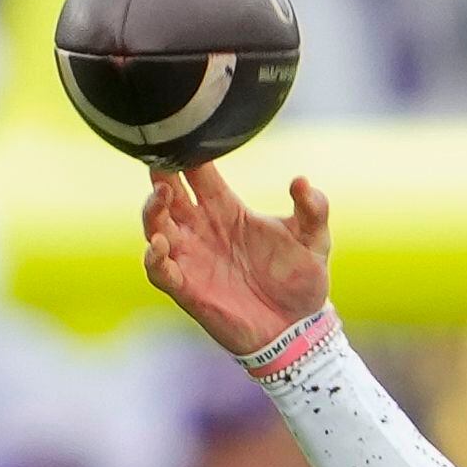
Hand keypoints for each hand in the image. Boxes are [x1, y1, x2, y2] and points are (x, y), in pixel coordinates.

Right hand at [142, 162, 330, 357]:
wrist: (299, 332)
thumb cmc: (301, 282)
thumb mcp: (314, 242)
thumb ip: (313, 209)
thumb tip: (303, 181)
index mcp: (225, 207)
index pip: (195, 170)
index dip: (185, 151)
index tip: (184, 134)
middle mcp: (202, 227)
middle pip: (166, 191)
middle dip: (159, 174)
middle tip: (163, 160)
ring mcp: (192, 257)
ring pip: (154, 224)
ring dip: (152, 209)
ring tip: (162, 197)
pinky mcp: (188, 289)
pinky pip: (158, 270)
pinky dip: (153, 257)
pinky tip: (159, 244)